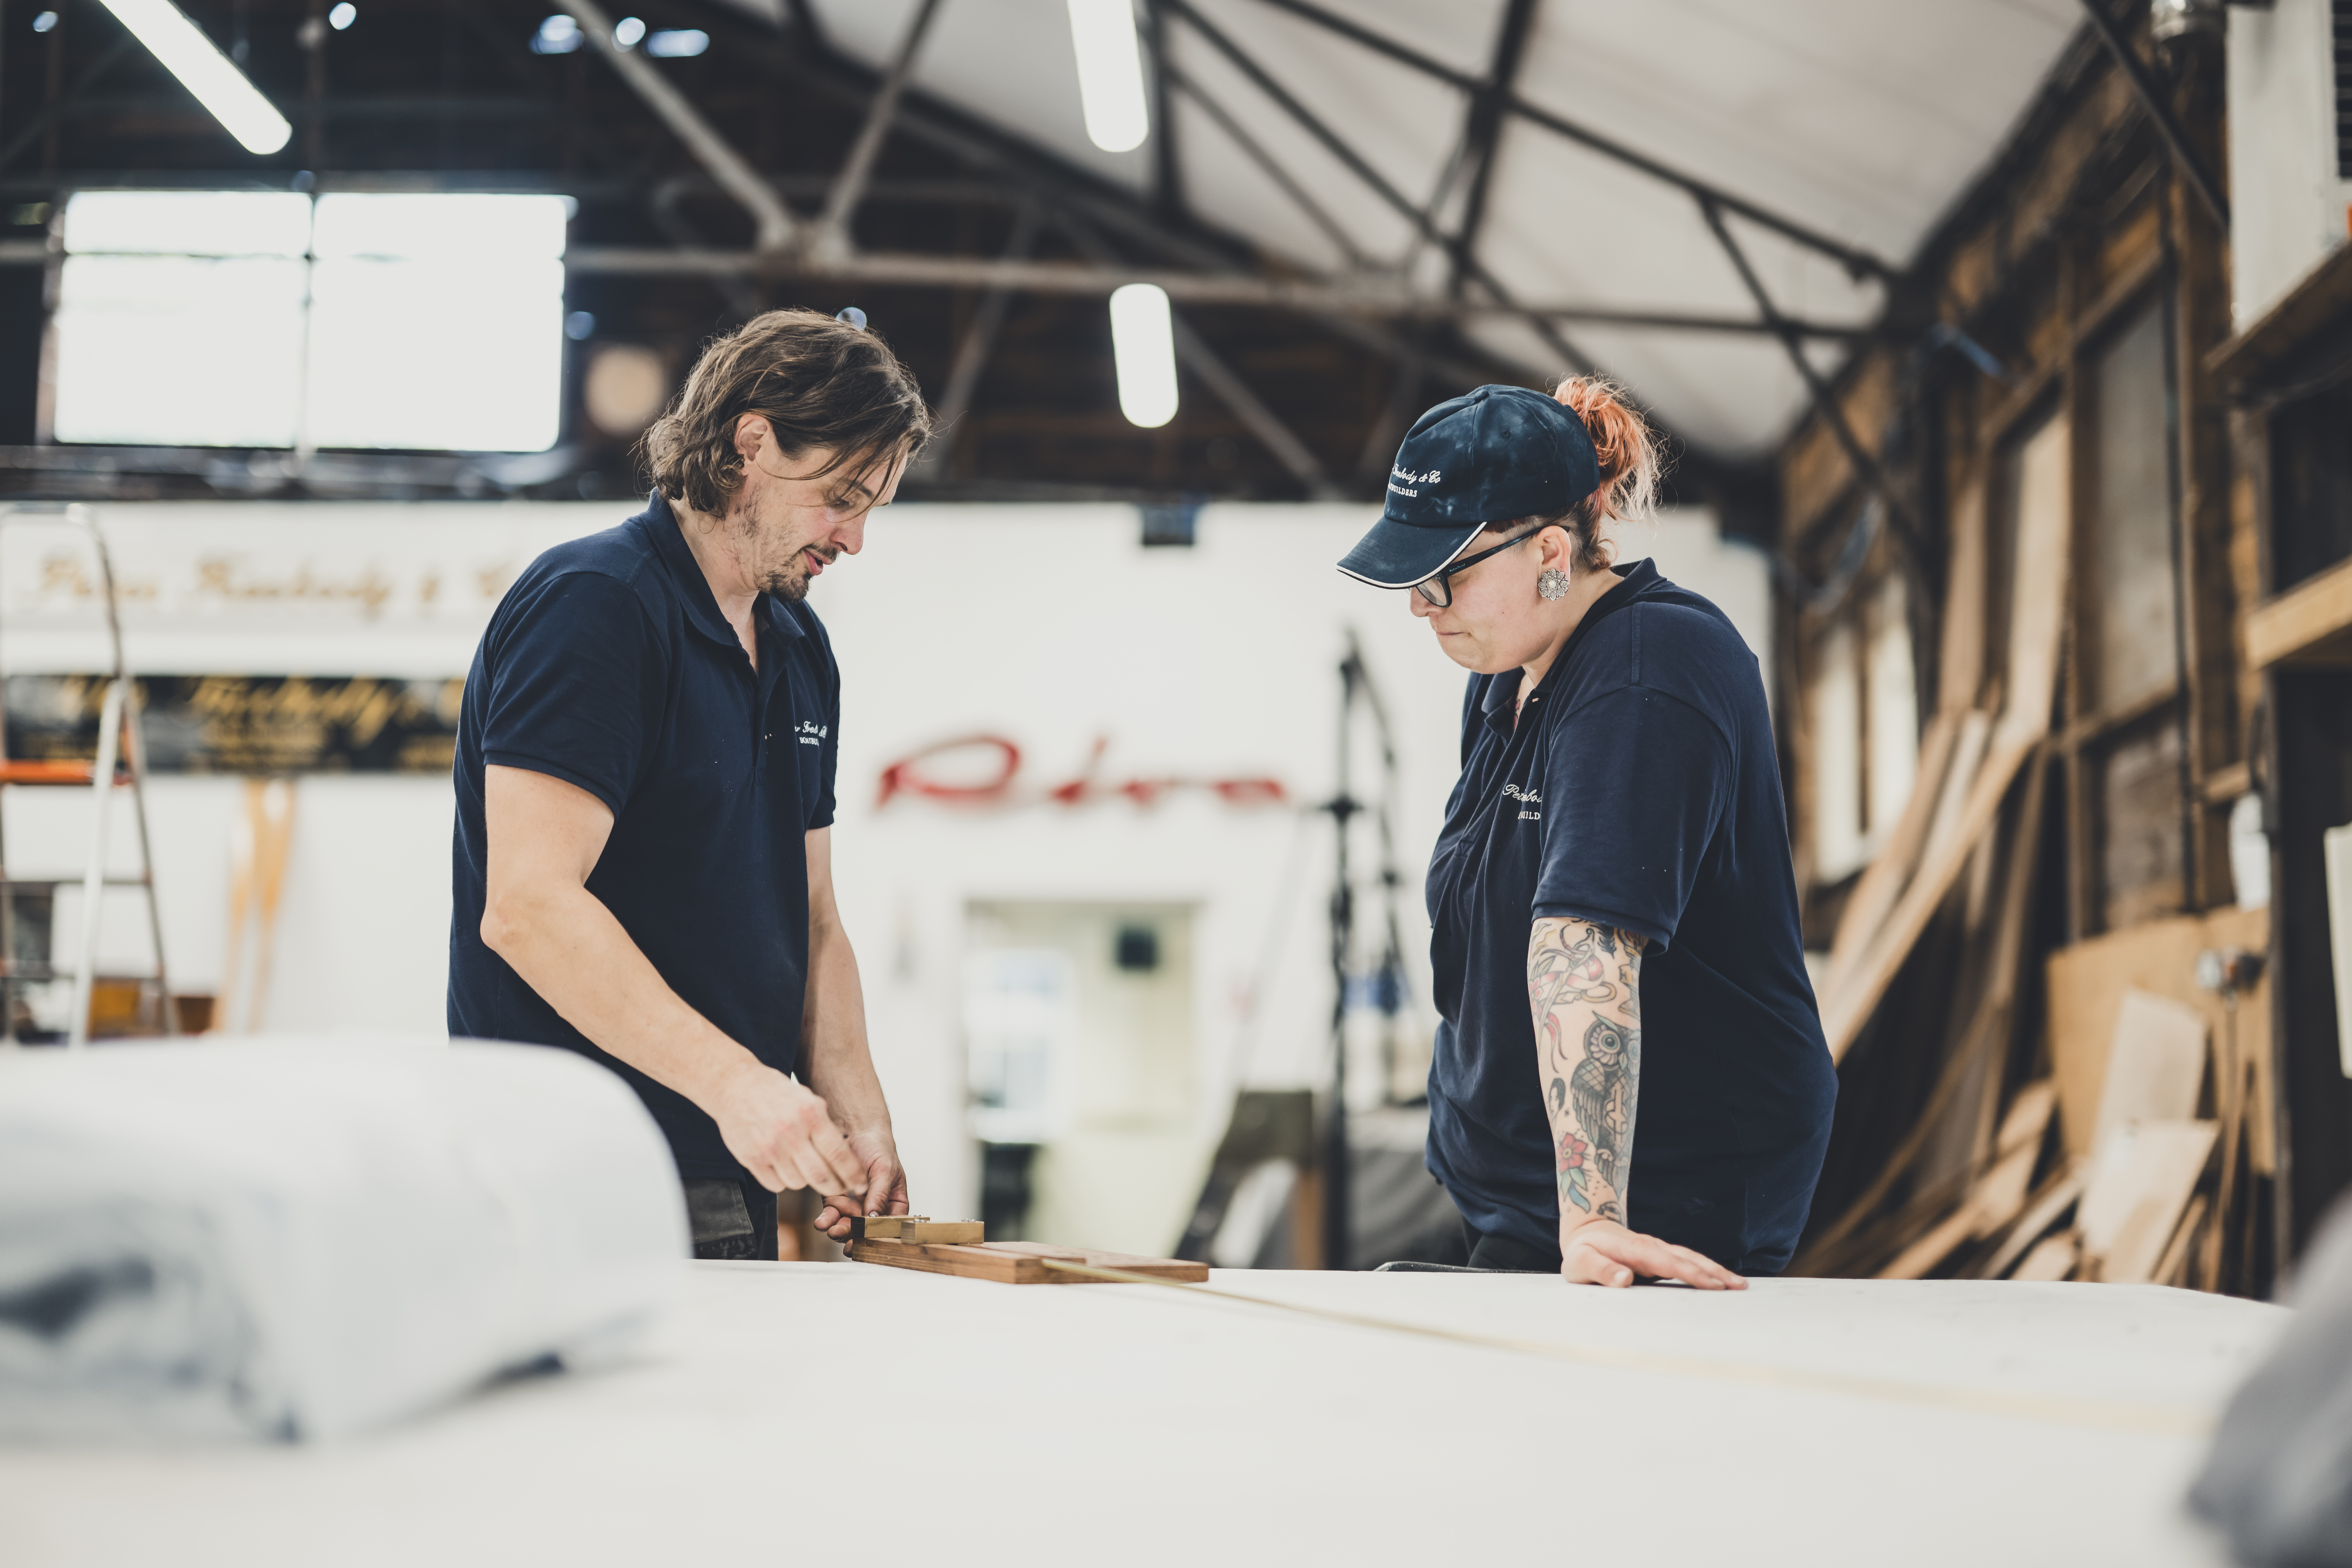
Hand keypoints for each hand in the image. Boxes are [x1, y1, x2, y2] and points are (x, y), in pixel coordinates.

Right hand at [709, 1061, 868, 1200]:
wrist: (734, 1085)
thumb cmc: (775, 1091)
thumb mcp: (807, 1098)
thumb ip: (824, 1124)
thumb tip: (844, 1156)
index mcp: (810, 1115)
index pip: (839, 1155)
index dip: (853, 1175)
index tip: (860, 1184)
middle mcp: (791, 1133)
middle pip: (821, 1177)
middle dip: (836, 1187)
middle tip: (840, 1187)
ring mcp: (769, 1148)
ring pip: (798, 1183)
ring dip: (806, 1181)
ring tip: (805, 1167)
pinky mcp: (751, 1159)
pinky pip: (776, 1185)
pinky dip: (783, 1181)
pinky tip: (783, 1167)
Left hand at [815, 1129, 908, 1239]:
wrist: (854, 1128)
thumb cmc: (877, 1146)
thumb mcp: (885, 1169)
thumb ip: (880, 1193)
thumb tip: (875, 1217)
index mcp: (893, 1202)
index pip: (892, 1225)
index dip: (882, 1237)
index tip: (871, 1242)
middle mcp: (874, 1207)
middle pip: (867, 1231)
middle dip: (857, 1237)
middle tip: (849, 1243)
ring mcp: (854, 1205)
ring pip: (848, 1226)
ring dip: (840, 1231)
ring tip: (834, 1230)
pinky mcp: (836, 1200)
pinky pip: (831, 1215)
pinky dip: (826, 1220)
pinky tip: (822, 1222)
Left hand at [1559, 1217, 1744, 1289]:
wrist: (1587, 1230)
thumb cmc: (1583, 1251)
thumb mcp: (1581, 1262)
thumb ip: (1601, 1270)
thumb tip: (1625, 1279)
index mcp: (1634, 1249)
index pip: (1666, 1263)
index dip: (1690, 1274)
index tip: (1712, 1285)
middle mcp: (1651, 1248)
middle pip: (1687, 1259)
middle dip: (1713, 1273)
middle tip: (1738, 1287)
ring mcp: (1659, 1251)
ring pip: (1691, 1259)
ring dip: (1715, 1270)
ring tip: (1739, 1285)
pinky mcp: (1662, 1257)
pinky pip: (1688, 1263)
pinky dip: (1707, 1270)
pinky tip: (1721, 1281)